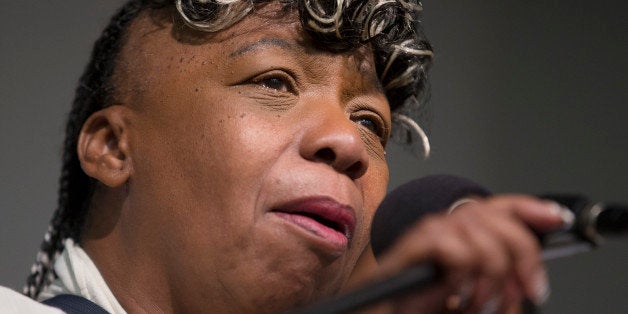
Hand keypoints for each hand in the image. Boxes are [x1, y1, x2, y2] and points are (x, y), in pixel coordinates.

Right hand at [369, 195, 572, 312]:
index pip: (501, 206)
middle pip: (501, 220)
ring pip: (485, 242)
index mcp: (463, 231)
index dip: (531, 208)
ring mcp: (432, 230)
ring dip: (491, 282)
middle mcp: (449, 224)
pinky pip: (459, 252)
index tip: (557, 218)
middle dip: (522, 260)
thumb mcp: (471, 288)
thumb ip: (495, 276)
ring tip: (479, 305)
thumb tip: (527, 278)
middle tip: (523, 294)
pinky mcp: (416, 242)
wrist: (385, 310)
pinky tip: (453, 294)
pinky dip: (463, 278)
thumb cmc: (420, 302)